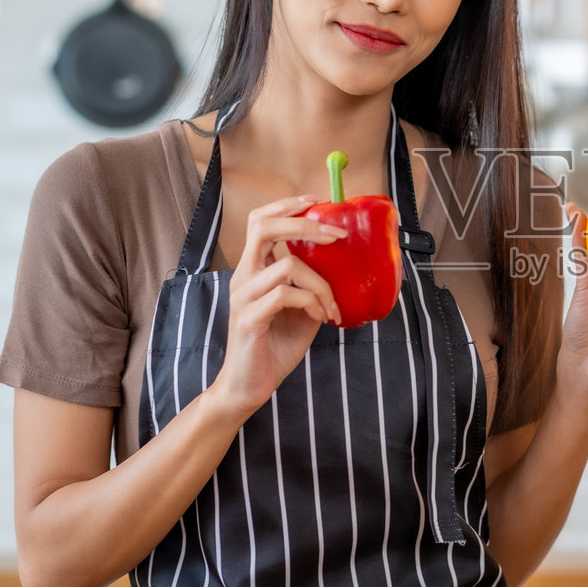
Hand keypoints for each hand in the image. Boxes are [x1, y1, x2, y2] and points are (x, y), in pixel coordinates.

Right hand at [208, 195, 345, 421]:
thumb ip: (313, 285)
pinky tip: (320, 318)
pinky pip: (285, 295)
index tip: (317, 201)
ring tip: (331, 307)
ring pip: (287, 265)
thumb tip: (344, 266)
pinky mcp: (249, 318)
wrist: (250, 385)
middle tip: (337, 235)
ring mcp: (243, 296)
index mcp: (253, 269)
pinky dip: (311, 302)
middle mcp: (244, 276)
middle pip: (263, 227)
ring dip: (321, 283)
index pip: (260, 221)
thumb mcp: (303, 309)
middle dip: (303, 225)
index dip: (286, 206)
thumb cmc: (276, 346)